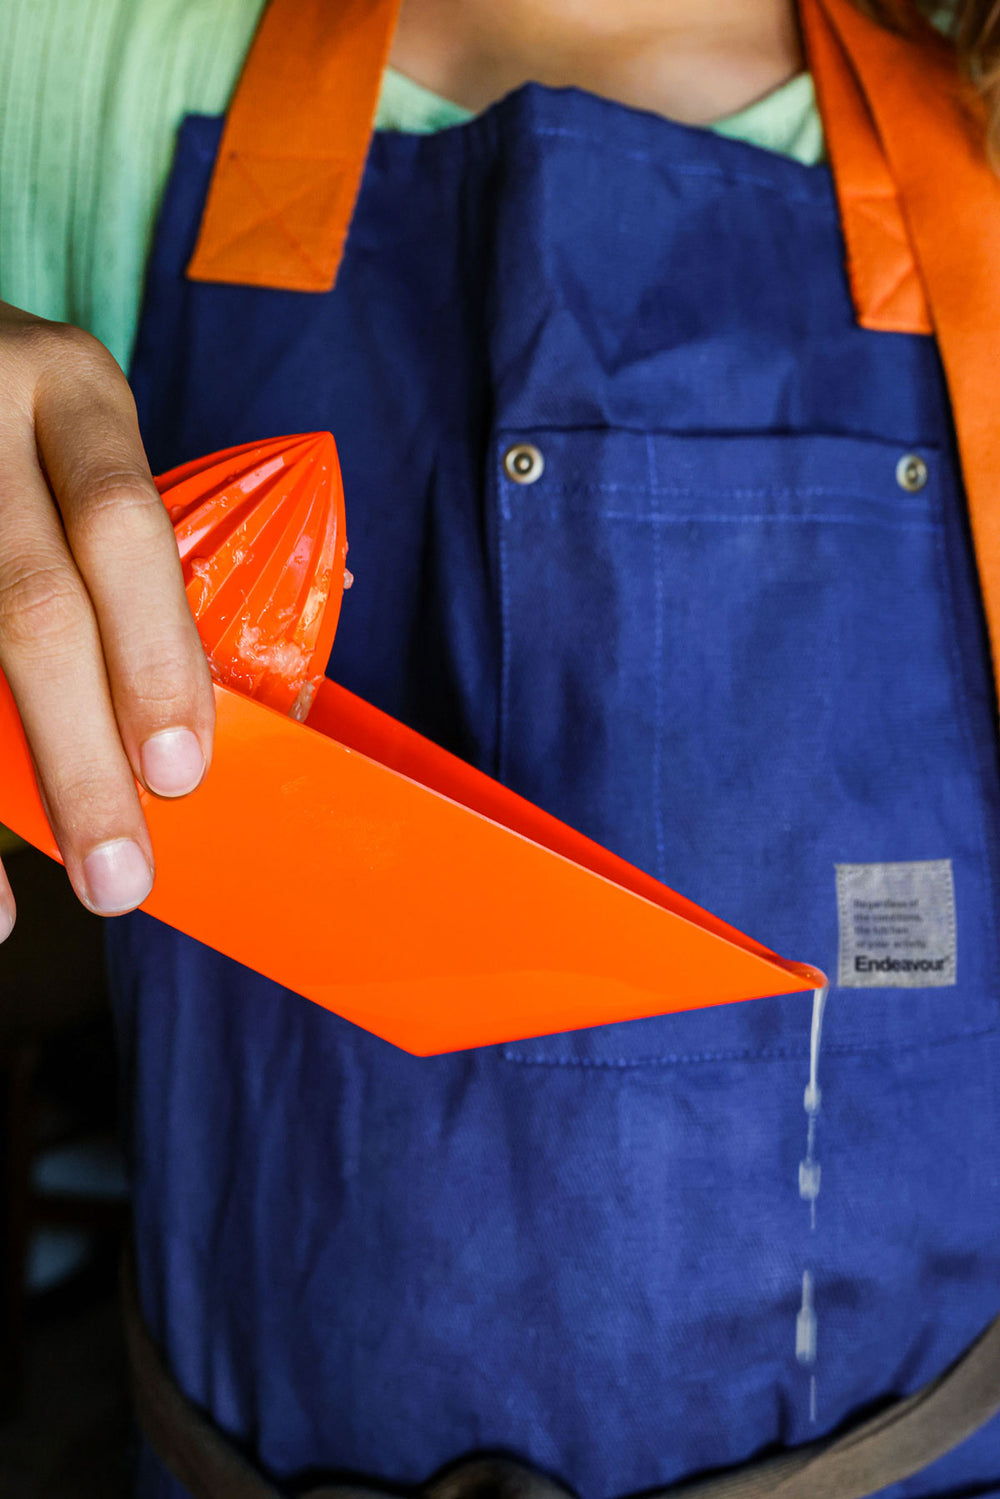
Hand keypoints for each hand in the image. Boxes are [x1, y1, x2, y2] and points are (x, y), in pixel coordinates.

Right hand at [0, 300, 213, 938]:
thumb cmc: (11, 415)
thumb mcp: (75, 432)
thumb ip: (119, 543)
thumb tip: (218, 716)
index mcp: (70, 388)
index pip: (123, 529)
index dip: (154, 657)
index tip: (180, 772)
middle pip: (31, 604)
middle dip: (78, 755)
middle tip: (120, 879)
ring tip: (15, 910)